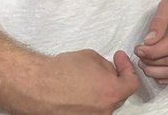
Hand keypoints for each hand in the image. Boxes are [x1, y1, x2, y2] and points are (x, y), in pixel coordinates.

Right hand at [20, 49, 136, 114]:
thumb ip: (106, 66)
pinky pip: (87, 111)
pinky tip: (75, 92)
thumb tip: (108, 70)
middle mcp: (104, 111)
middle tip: (104, 68)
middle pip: (117, 95)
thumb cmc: (61, 72)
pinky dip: (85, 102)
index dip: (127, 68)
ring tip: (84, 80)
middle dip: (112, 80)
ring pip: (101, 104)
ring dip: (98, 92)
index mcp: (112, 92)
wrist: (36, 86)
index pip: (131, 83)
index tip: (120, 59)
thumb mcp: (92, 57)